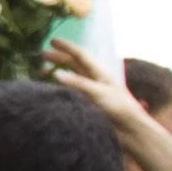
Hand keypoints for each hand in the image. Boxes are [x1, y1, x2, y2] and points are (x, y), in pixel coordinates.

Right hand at [43, 37, 157, 138]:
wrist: (129, 130)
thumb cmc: (119, 108)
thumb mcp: (98, 93)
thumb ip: (77, 83)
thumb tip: (56, 73)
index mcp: (99, 72)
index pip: (80, 55)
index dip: (66, 47)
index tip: (52, 40)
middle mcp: (94, 80)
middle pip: (74, 64)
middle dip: (58, 58)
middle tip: (42, 55)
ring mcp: (91, 92)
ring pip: (71, 77)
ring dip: (57, 72)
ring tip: (42, 72)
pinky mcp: (88, 104)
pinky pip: (71, 91)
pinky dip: (60, 88)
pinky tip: (52, 90)